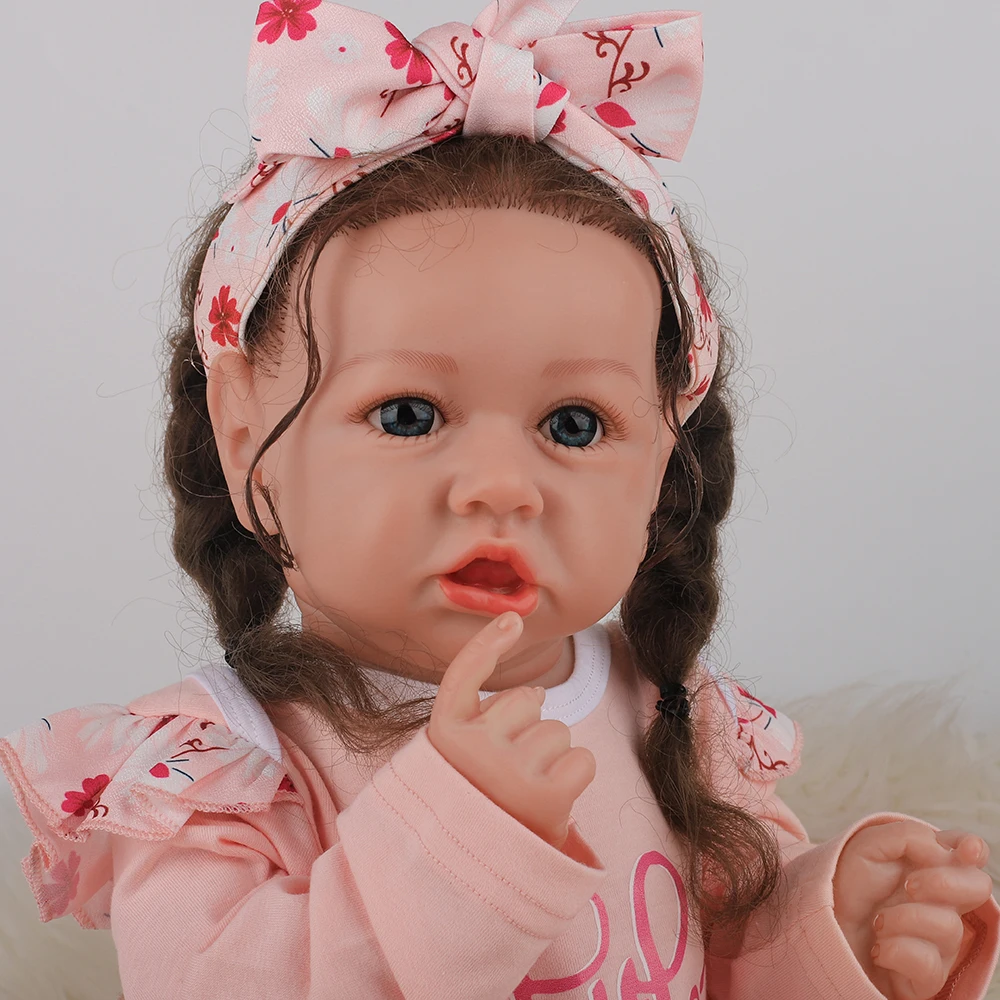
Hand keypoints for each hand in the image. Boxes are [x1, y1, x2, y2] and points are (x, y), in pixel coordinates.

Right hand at [427, 612, 596, 851]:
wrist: (476, 869)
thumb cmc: (476, 798)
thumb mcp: (461, 755)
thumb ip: (485, 716)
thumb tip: (537, 685)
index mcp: (445, 733)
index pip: (464, 675)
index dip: (489, 643)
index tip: (513, 618)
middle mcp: (474, 749)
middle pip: (529, 700)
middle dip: (528, 725)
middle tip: (507, 769)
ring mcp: (510, 772)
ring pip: (558, 730)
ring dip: (551, 755)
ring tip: (526, 788)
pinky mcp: (548, 798)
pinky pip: (582, 757)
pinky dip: (575, 774)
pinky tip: (552, 797)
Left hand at [833, 820, 993, 999]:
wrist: (821, 925)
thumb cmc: (848, 886)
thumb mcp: (867, 846)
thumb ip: (907, 836)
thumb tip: (944, 850)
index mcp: (930, 866)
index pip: (968, 853)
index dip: (973, 848)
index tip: (965, 850)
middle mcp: (941, 901)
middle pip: (977, 887)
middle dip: (945, 883)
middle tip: (911, 885)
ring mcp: (938, 939)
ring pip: (949, 927)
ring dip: (904, 919)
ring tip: (877, 921)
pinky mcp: (927, 974)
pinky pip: (928, 963)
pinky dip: (896, 950)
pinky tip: (879, 947)